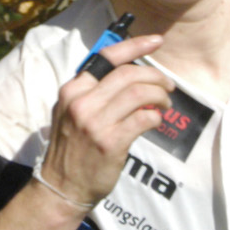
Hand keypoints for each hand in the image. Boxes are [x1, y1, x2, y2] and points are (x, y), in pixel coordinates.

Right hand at [40, 33, 172, 211]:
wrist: (61, 188)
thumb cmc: (70, 151)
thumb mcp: (69, 114)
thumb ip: (92, 94)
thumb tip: (127, 75)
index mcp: (72, 90)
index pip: (107, 57)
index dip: (135, 45)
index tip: (156, 41)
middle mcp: (82, 102)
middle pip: (128, 74)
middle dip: (155, 76)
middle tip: (168, 86)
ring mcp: (95, 123)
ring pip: (139, 93)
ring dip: (159, 96)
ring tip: (165, 104)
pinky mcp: (110, 143)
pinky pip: (143, 119)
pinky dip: (155, 117)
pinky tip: (155, 122)